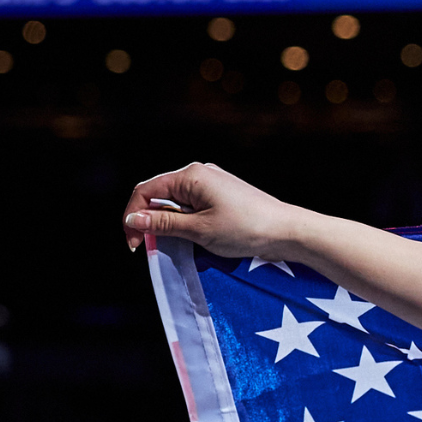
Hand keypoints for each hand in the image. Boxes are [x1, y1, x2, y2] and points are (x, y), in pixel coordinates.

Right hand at [121, 162, 307, 257]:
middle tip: (152, 247)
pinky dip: (188, 222)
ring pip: (177, 203)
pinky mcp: (223, 194)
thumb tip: (134, 218)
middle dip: (152, 221)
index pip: (146, 191)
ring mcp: (212, 183)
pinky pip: (194, 206)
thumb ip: (163, 223)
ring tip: (180, 244)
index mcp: (190, 175)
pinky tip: (196, 238)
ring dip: (172, 224)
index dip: (134, 216)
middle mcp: (199, 173)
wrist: (288, 231)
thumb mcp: (199, 230)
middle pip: (160, 195)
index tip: (135, 243)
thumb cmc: (246, 229)